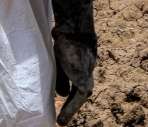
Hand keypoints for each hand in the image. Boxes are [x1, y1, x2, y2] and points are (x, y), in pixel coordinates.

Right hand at [51, 0, 97, 125]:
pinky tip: (62, 120)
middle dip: (72, 105)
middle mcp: (86, 72)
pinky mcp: (83, 81)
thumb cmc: (67, 38)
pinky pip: (77, 99)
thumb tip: (63, 95)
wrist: (75, 31)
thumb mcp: (61, 59)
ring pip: (79, 98)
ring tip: (61, 121)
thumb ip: (63, 76)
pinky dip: (69, 110)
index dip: (69, 95)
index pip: (76, 83)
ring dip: (70, 110)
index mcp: (82, 65)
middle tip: (62, 117)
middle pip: (80, 93)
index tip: (62, 103)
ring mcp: (86, 76)